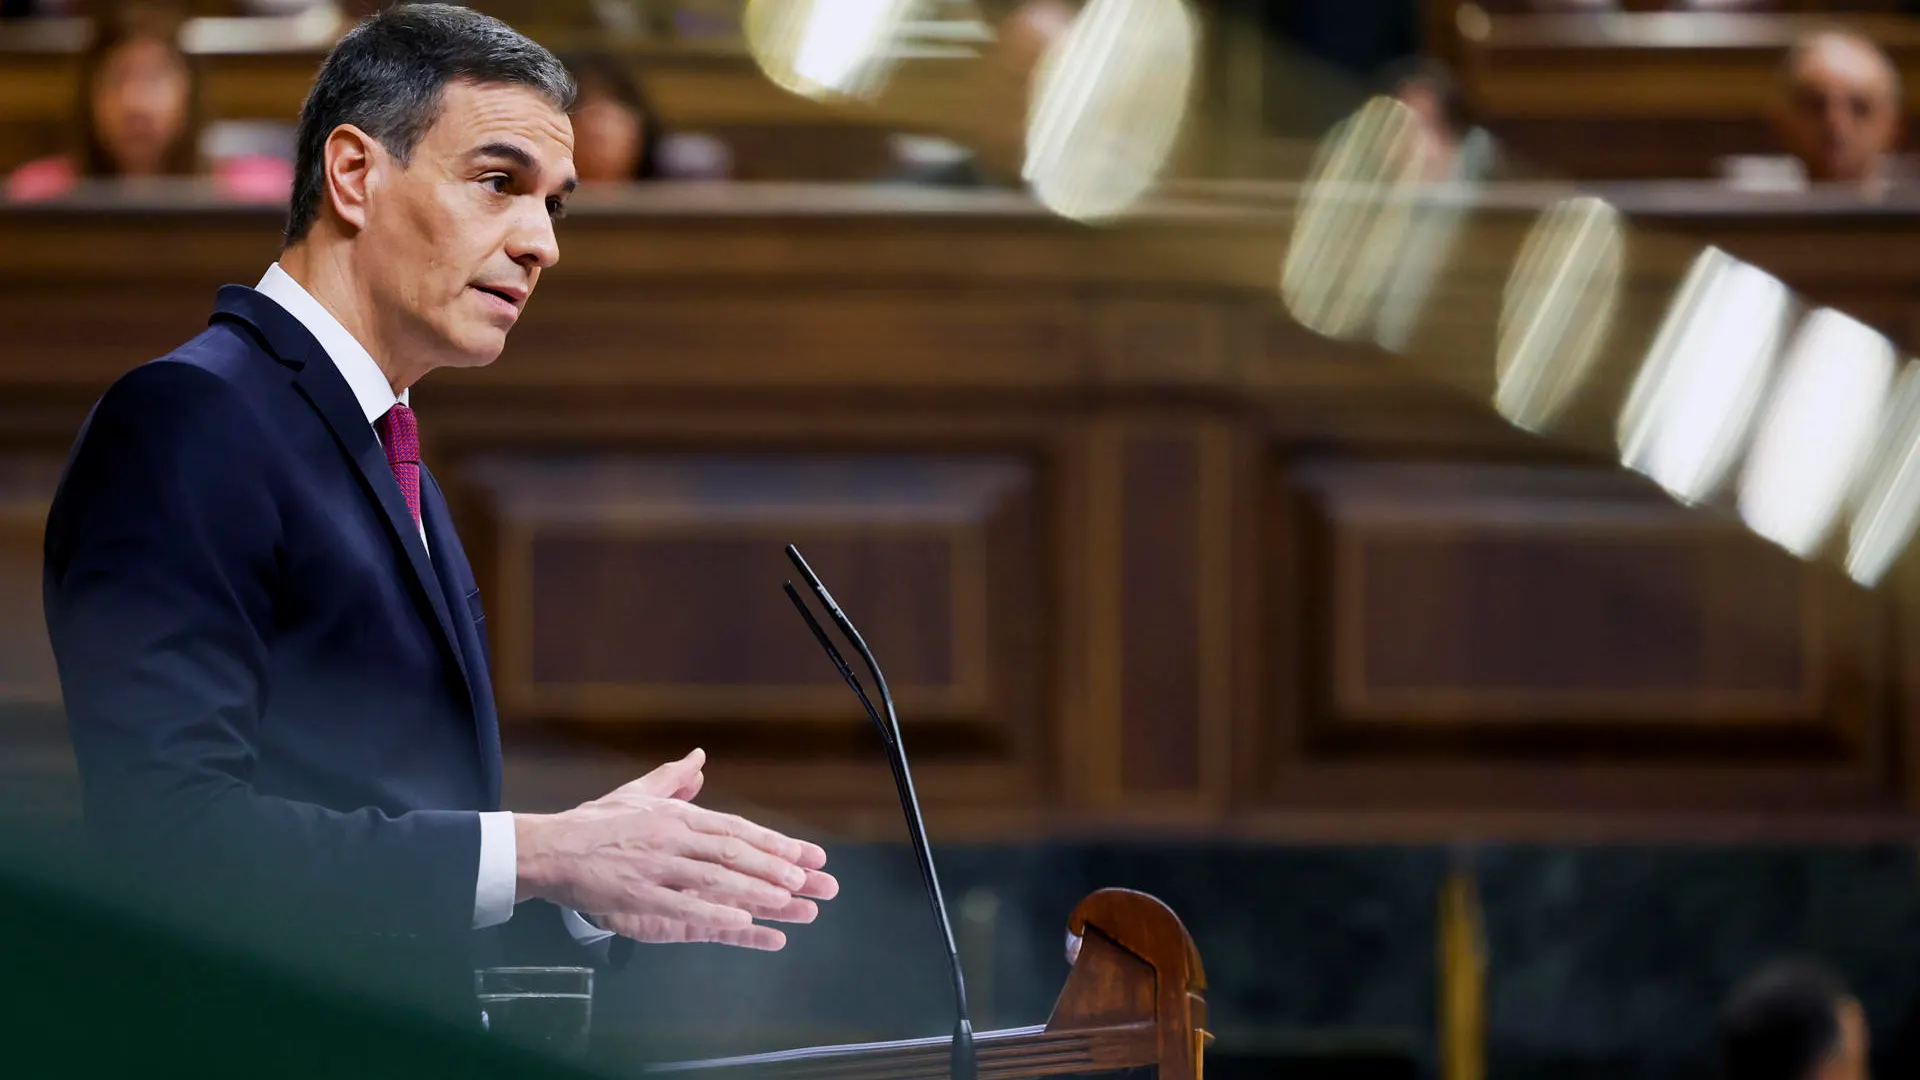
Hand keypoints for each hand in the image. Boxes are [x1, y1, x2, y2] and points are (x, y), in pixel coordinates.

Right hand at [514, 749, 838, 949]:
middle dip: (775, 867)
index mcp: (675, 814)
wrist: (549, 847)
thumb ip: (673, 778)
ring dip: (754, 889)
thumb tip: (699, 759)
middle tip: (810, 880)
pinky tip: (742, 920)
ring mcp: (655, 867)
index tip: (807, 854)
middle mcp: (671, 837)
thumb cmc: (595, 822)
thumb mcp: (638, 793)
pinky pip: (682, 905)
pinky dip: (714, 912)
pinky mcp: (637, 895)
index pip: (735, 828)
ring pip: (714, 877)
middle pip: (733, 852)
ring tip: (788, 900)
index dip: (774, 843)